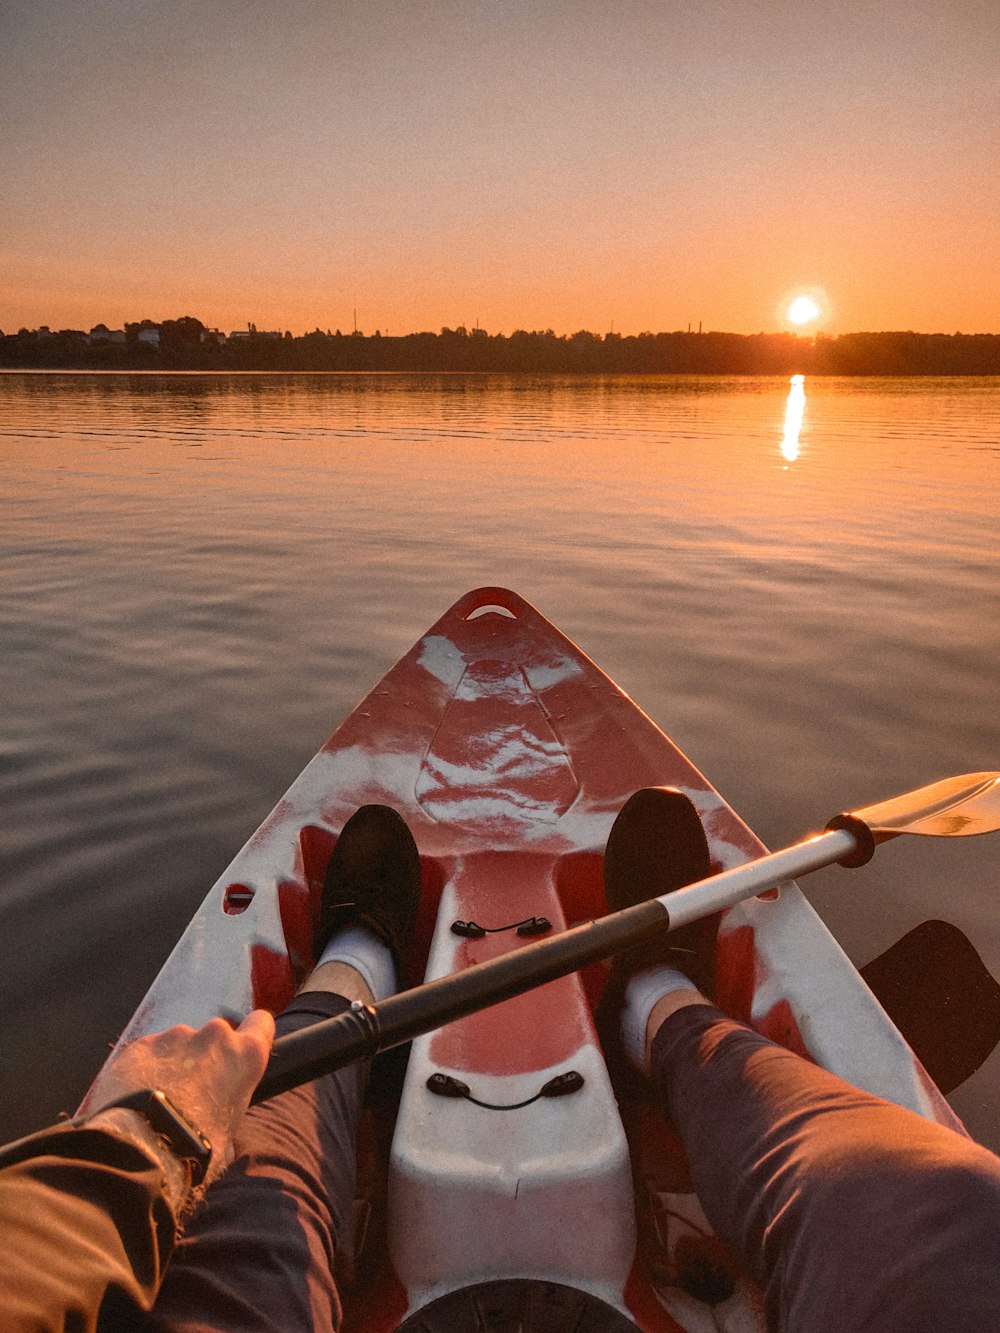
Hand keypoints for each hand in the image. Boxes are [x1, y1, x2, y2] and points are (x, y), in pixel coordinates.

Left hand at [86, 1011, 274, 1185]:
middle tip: (193, 1091)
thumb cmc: (193, 1150)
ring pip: (179, 1044)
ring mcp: (174, 1037)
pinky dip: (145, 1069)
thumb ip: (230, 1109)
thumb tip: (219, 1117)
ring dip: (174, 1064)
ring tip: (159, 1099)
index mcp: (245, 1056)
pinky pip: (148, 1053)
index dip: (253, 1034)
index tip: (243, 1048)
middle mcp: (213, 1036)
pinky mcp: (140, 1044)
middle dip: (206, 1056)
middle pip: (216, 1036)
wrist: (140, 1151)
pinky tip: (136, 1097)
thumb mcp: (230, 1136)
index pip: (261, 1023)